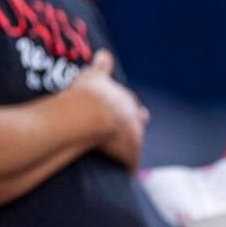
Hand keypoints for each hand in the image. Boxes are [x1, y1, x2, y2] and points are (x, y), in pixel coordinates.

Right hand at [68, 50, 148, 172]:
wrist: (92, 113)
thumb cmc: (87, 93)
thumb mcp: (92, 76)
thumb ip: (100, 67)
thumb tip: (105, 53)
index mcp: (125, 100)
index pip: (130, 105)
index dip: (128, 109)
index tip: (131, 112)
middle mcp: (134, 117)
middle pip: (138, 122)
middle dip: (135, 126)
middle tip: (133, 131)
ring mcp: (133, 135)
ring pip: (136, 143)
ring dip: (132, 149)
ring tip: (127, 156)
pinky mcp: (130, 152)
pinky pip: (131, 162)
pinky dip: (128, 167)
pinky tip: (127, 173)